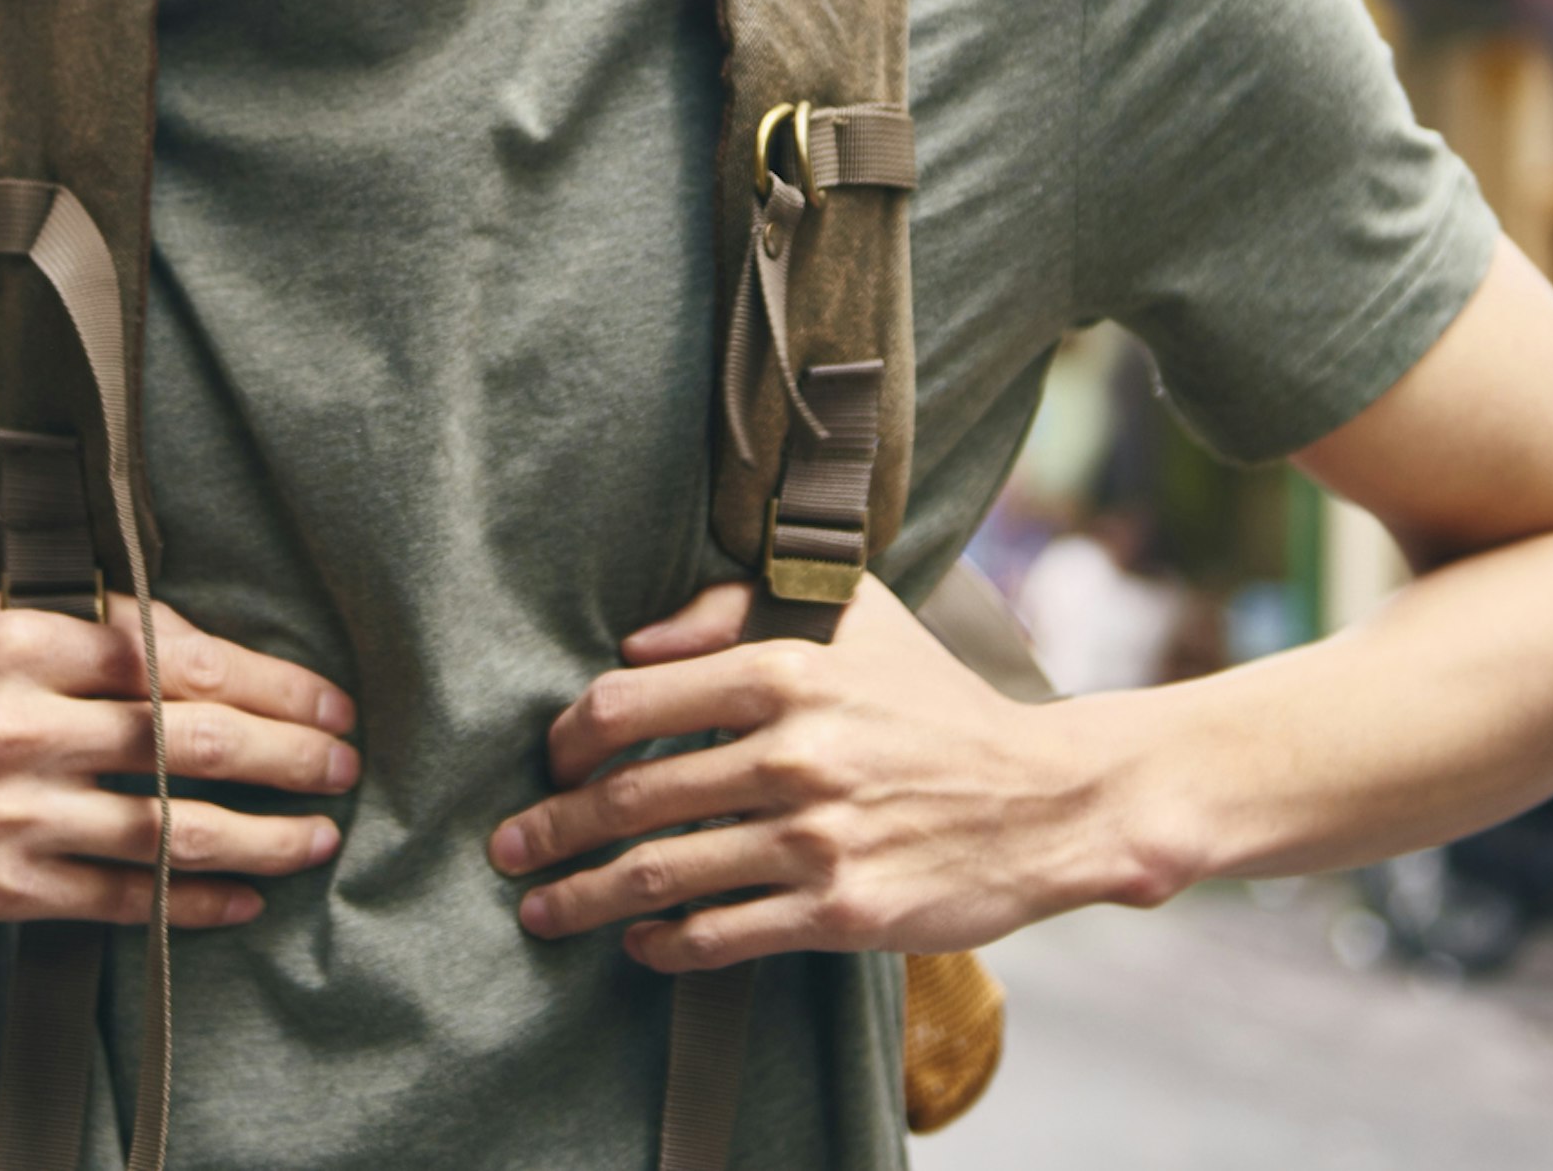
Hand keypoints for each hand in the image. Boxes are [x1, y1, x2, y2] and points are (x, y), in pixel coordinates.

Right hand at [0, 594, 355, 929]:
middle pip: (189, 739)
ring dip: (261, 835)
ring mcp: (10, 812)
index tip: (328, 699)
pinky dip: (194, 904)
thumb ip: (92, 630)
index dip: (269, 682)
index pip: (177, 657)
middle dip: (287, 753)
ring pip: (168, 829)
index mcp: (20, 643)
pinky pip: (123, 900)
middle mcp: (18, 725)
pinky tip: (247, 897)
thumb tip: (213, 650)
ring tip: (319, 836)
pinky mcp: (1, 885)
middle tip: (346, 764)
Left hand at [489, 578, 1163, 970]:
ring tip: (542, 907)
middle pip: (631, 798)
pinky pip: (723, 934)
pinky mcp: (840, 910)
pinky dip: (664, 945)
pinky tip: (639, 943)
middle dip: (551, 828)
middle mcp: (794, 753)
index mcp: (787, 670)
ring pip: (663, 874)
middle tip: (509, 845)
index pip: (631, 702)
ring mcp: (816, 838)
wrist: (1043, 799)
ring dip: (585, 896)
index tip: (552, 759)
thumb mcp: (854, 615)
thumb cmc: (936, 701)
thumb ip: (736, 607)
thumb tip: (637, 642)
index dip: (571, 736)